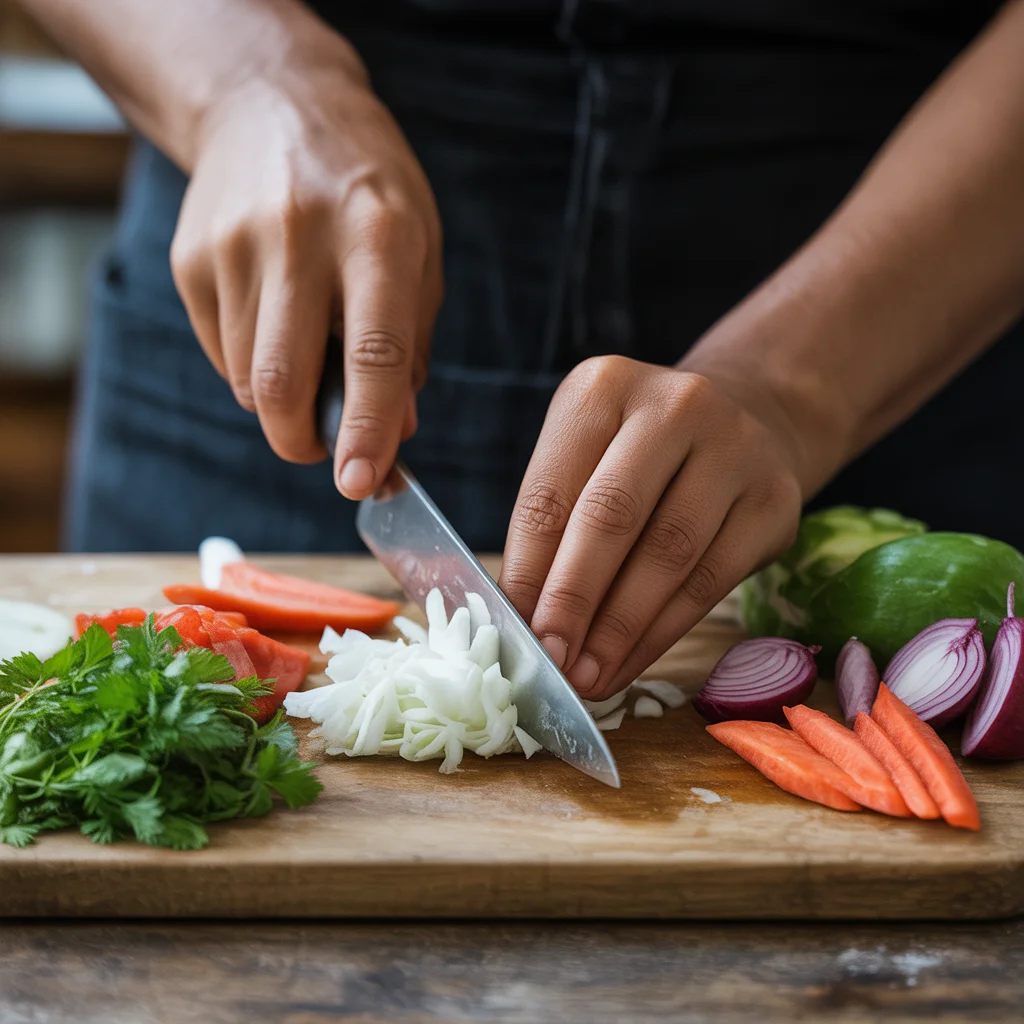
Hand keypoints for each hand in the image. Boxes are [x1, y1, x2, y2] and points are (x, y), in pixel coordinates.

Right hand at [170, 42, 442, 497]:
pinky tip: (274, 322)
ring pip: (248, 380)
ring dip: (281, 403)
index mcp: (376, 235)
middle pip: (283, 383)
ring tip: (308, 356)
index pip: (372, 354)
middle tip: (325, 451)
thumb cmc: (365, 188)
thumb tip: (397, 430)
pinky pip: (221, 353)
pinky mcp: (190, 260)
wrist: (270, 102)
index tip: (362, 483)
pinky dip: (252, 367)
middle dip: (302, 443)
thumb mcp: (418, 248)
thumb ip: (410, 343)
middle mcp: (298, 238)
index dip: (366, 430)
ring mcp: (234, 246)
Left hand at [499, 356, 803, 699]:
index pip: (551, 493)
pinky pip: (712, 580)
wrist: (744, 425)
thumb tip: (523, 618)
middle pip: (611, 516)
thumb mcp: (586, 461)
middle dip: (574, 600)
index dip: (530, 571)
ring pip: (668, 554)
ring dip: (620, 629)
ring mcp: (735, 447)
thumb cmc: (638, 456)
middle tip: (552, 660)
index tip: (515, 632)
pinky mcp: (775, 499)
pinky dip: (664, 631)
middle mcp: (675, 405)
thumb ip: (553, 528)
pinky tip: (631, 662)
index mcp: (603, 388)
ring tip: (588, 676)